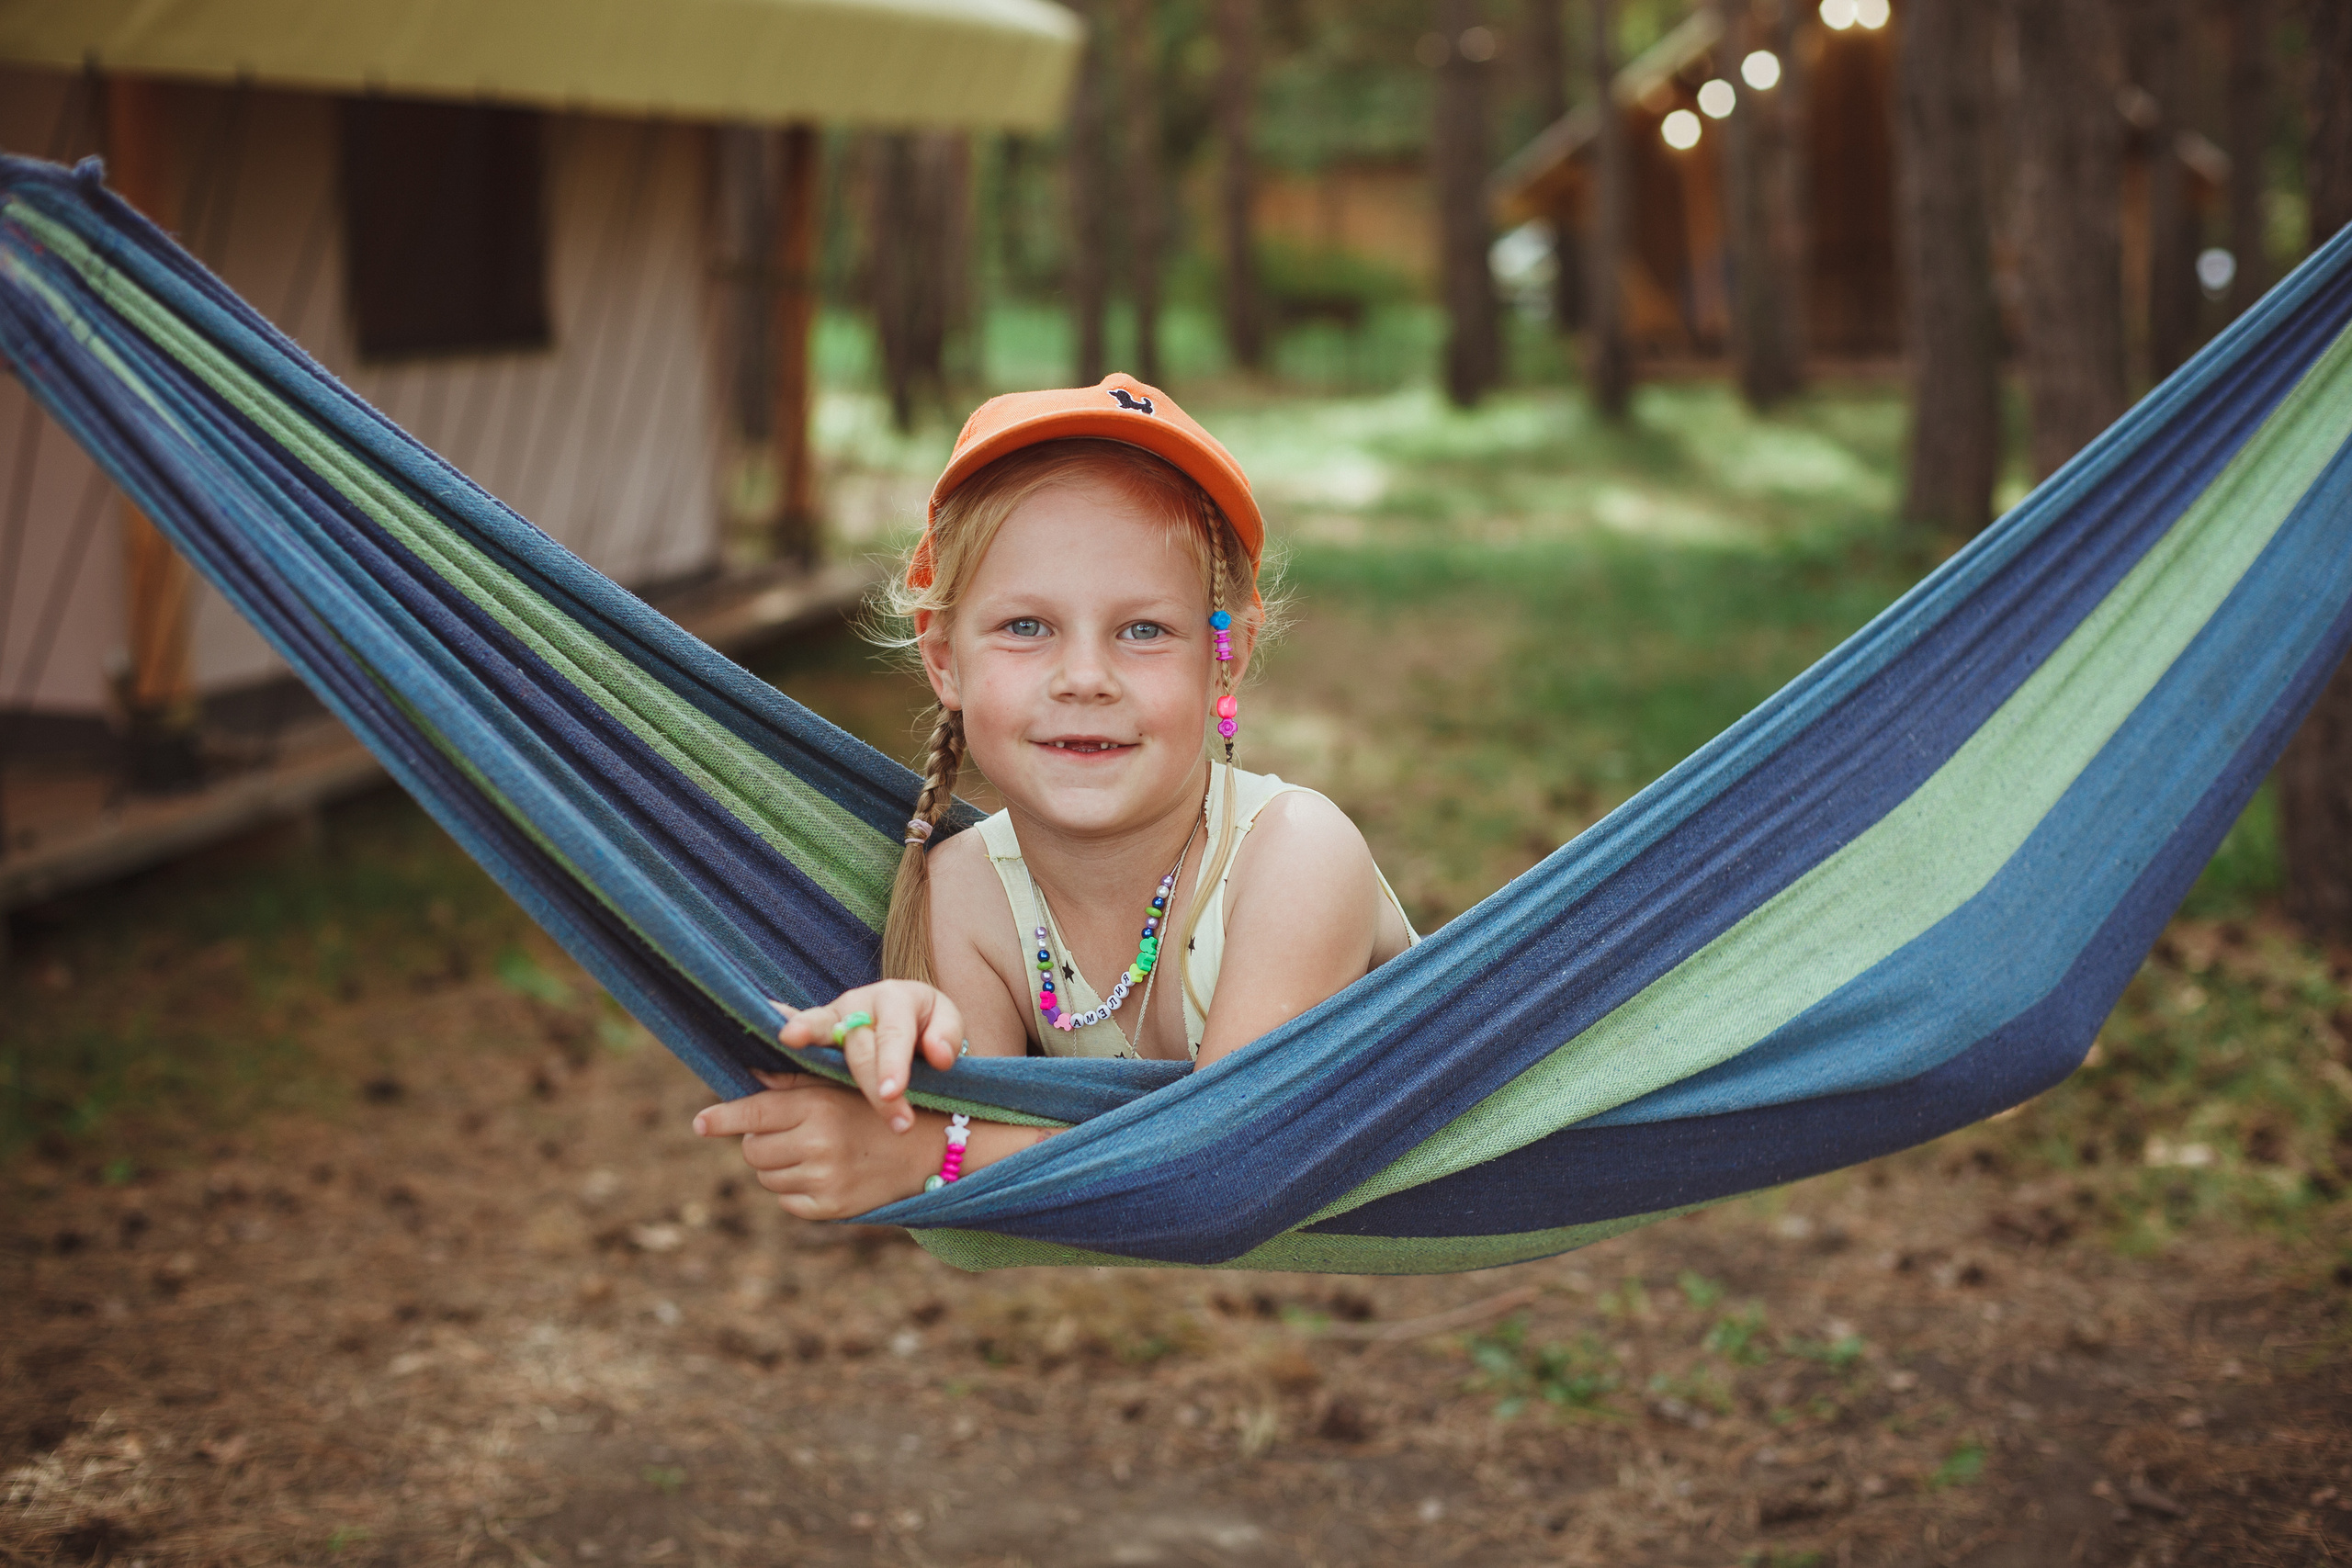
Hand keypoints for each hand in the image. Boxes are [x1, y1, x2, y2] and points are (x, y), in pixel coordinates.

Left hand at [692, 1073, 933, 1219]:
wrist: (930, 1148)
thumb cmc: (876, 1107)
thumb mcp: (840, 1084)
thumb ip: (793, 1079)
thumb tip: (748, 1070)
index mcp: (817, 1105)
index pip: (752, 1113)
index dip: (721, 1118)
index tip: (700, 1123)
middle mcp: (818, 1142)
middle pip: (752, 1148)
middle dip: (759, 1140)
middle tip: (787, 1131)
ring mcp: (824, 1178)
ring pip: (766, 1176)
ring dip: (776, 1165)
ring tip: (811, 1151)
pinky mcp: (830, 1208)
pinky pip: (786, 1202)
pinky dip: (793, 1190)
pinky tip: (821, 1174)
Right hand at [774, 981, 964, 1132]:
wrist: (908, 1018)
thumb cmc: (929, 1027)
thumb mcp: (946, 1025)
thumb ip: (946, 1036)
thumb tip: (939, 1055)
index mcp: (897, 998)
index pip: (895, 1034)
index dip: (893, 1064)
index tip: (894, 1093)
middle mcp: (860, 1001)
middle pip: (860, 1043)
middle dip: (871, 1082)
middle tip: (892, 1120)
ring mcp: (833, 1014)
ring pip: (820, 1026)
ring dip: (806, 1034)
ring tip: (790, 1038)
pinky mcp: (813, 1031)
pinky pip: (796, 1028)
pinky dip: (783, 1028)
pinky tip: (766, 1037)